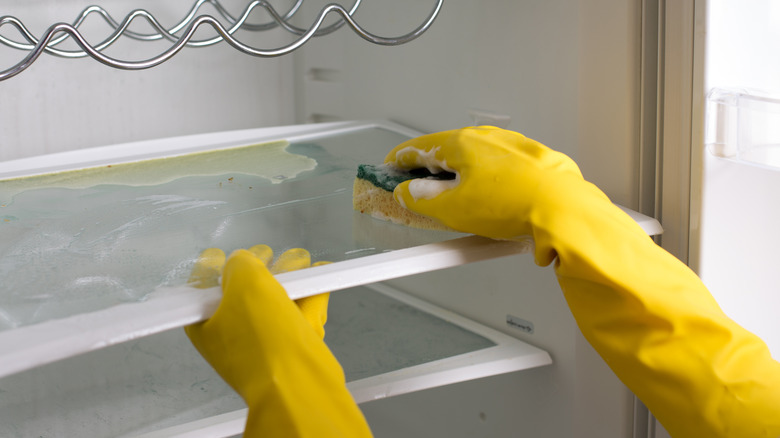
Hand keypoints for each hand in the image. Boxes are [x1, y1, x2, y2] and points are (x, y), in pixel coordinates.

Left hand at [184, 245, 371, 436]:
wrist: (299, 382)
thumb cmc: (264, 338)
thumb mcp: (246, 284)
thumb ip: (242, 263)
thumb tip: (245, 260)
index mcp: (205, 323)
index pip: (201, 288)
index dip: (212, 266)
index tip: (218, 252)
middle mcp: (230, 334)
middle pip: (242, 290)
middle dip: (259, 267)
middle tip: (268, 255)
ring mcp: (261, 341)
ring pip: (273, 298)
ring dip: (288, 275)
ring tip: (301, 261)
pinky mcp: (289, 347)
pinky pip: (295, 312)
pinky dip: (307, 293)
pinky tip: (318, 275)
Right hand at [384, 125, 583, 240]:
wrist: (563, 209)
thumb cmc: (510, 204)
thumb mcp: (453, 209)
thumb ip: (423, 200)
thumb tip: (408, 192)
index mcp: (462, 142)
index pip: (420, 148)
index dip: (400, 160)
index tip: (390, 168)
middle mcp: (488, 138)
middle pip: (448, 152)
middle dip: (431, 171)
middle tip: (420, 191)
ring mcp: (514, 147)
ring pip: (476, 160)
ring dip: (461, 178)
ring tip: (457, 204)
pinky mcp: (535, 162)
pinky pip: (500, 170)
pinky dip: (487, 183)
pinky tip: (490, 204)